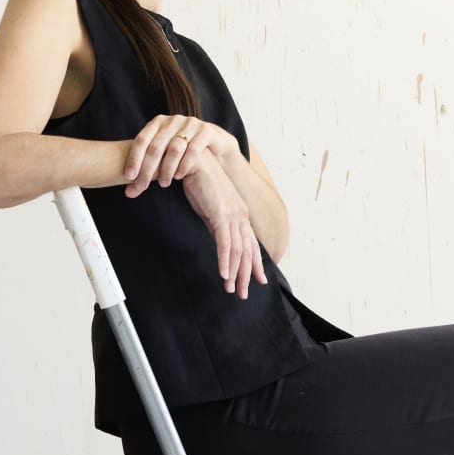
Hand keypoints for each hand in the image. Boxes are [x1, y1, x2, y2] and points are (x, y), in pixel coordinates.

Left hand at [122, 115, 238, 196]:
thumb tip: (128, 193)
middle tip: (142, 186)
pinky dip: (184, 164)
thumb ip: (147, 172)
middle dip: (148, 168)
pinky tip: (179, 177)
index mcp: (158, 122)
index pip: (141, 140)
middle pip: (156, 146)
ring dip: (167, 168)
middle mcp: (173, 120)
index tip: (129, 177)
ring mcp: (191, 124)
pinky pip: (193, 149)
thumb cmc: (182, 153)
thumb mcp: (163, 158)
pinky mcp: (206, 131)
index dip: (134, 159)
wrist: (213, 142)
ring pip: (174, 148)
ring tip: (163, 184)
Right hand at [179, 152, 268, 298]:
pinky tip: (224, 274)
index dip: (255, 263)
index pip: (250, 244)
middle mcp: (240, 216)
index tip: (258, 280)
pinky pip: (225, 243)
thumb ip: (217, 224)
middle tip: (243, 293)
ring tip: (232, 289)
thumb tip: (220, 240)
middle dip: (247, 275)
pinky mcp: (220, 215)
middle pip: (247, 251)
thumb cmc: (200, 181)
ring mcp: (232, 215)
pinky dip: (225, 261)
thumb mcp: (211, 208)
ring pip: (237, 251)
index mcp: (240, 214)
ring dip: (235, 273)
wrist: (194, 160)